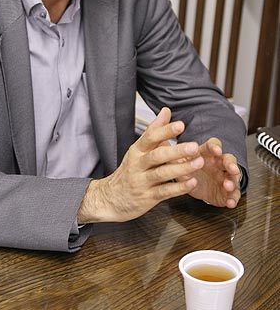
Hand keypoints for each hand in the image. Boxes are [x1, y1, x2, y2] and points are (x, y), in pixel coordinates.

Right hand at [77, 107, 204, 222]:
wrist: (111, 198)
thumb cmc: (130, 171)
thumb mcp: (138, 149)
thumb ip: (154, 130)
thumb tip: (166, 111)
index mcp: (137, 150)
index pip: (150, 137)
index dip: (165, 131)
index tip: (180, 125)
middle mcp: (138, 164)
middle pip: (157, 155)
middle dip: (177, 150)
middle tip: (194, 146)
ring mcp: (142, 181)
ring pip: (162, 173)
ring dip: (182, 168)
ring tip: (198, 163)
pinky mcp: (147, 197)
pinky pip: (164, 192)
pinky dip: (179, 188)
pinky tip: (191, 182)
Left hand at [177, 137, 240, 208]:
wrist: (191, 185)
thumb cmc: (186, 168)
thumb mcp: (178, 161)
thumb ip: (174, 154)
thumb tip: (161, 141)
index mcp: (206, 153)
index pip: (213, 145)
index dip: (216, 147)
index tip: (216, 150)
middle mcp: (218, 164)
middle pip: (228, 160)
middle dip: (231, 164)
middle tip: (232, 169)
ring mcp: (223, 178)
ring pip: (233, 177)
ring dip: (233, 181)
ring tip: (228, 186)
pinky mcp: (225, 192)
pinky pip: (232, 195)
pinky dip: (233, 199)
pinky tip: (230, 203)